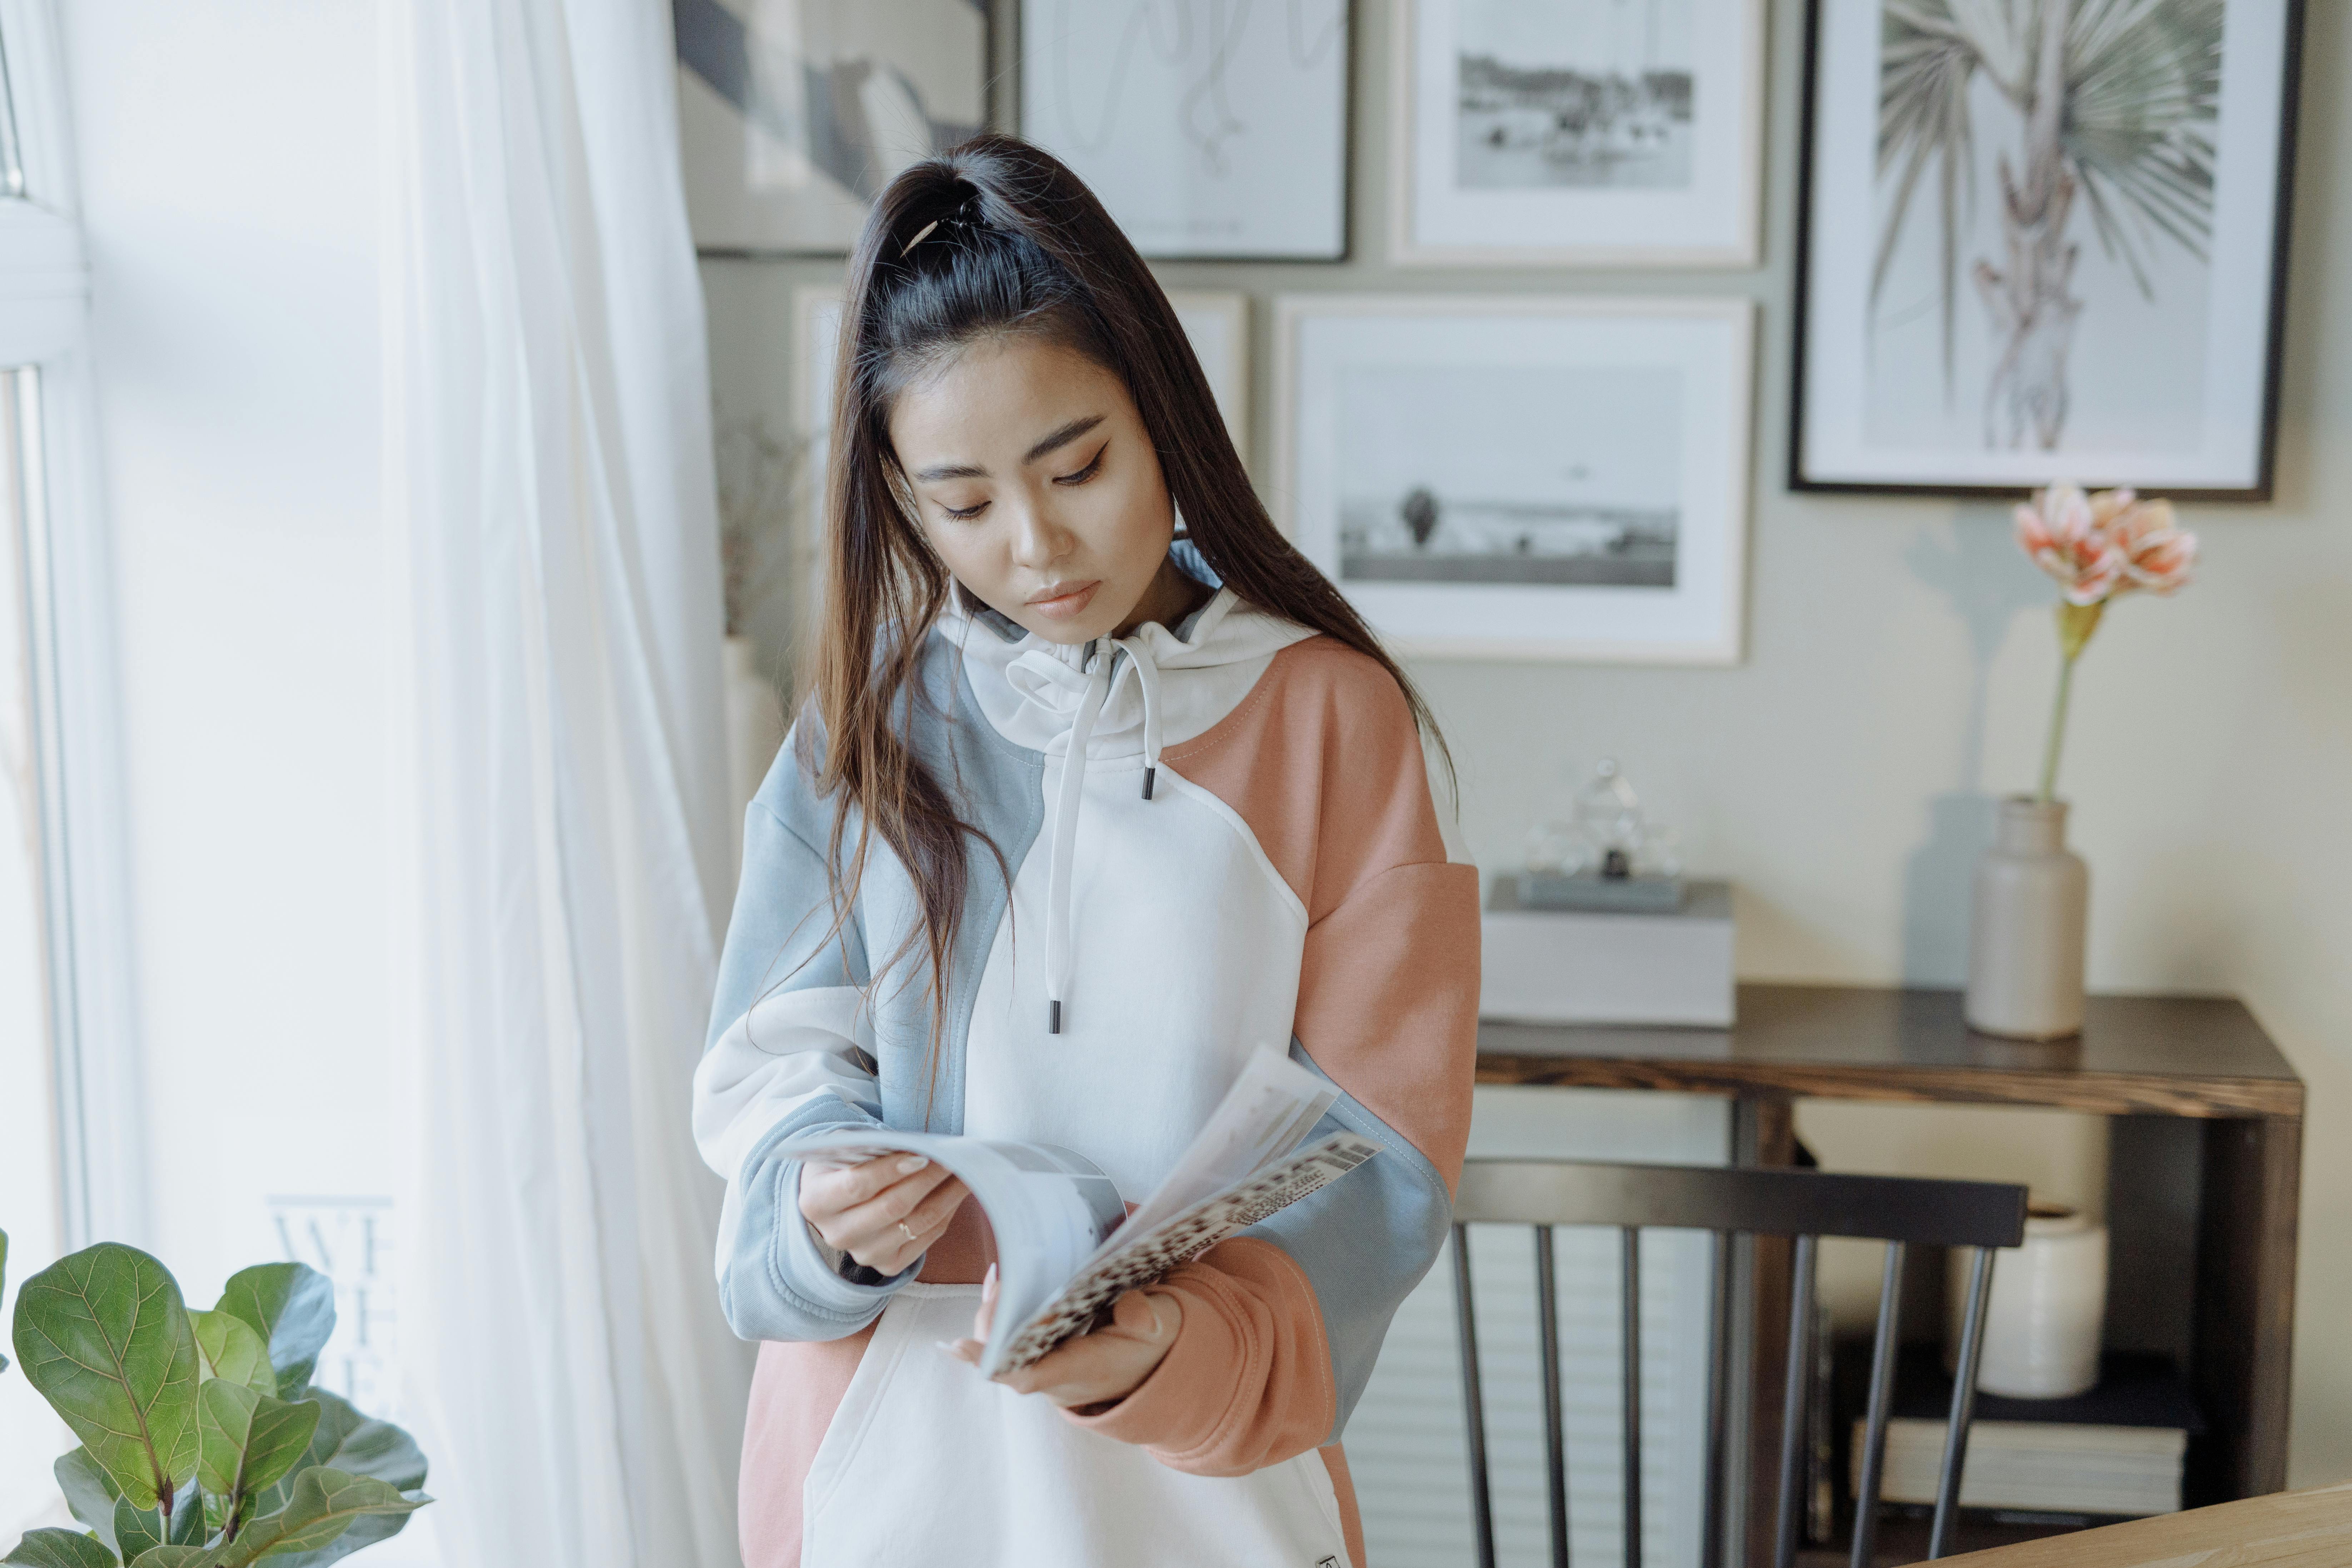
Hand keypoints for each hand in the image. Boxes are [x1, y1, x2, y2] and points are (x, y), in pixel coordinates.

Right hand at [798, 1154, 968, 1274]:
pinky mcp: (888, 1265)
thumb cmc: (844, 1165)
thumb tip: (918, 1147)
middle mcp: (837, 1234)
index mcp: (816, 1201)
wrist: (837, 1200)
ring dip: (947, 1194)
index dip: (892, 1169)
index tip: (922, 1154)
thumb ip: (871, 1148)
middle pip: (892, 1207)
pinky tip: (957, 1191)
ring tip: (966, 1169)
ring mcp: (863, 1254)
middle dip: (929, 1179)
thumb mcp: (845, 1150)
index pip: (858, 1184)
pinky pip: (927, 1237)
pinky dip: (947, 1211)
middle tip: (955, 1156)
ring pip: (916, 1223)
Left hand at [943, 1264, 1182, 1409]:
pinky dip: (998, 1313)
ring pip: (1000, 1348)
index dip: (991, 1360)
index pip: (1026, 1375)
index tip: (957, 1344)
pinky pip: (1006, 1342)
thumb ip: (1146, 1319)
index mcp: (1079, 1373)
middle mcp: (1052, 1378)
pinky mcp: (1041, 1357)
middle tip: (999, 1280)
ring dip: (992, 1313)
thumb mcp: (1158, 1329)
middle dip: (991, 1318)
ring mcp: (1043, 1369)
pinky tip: (998, 1284)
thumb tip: (1133, 1310)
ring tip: (998, 1277)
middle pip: (1002, 1357)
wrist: (1152, 1369)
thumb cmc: (1150, 1345)